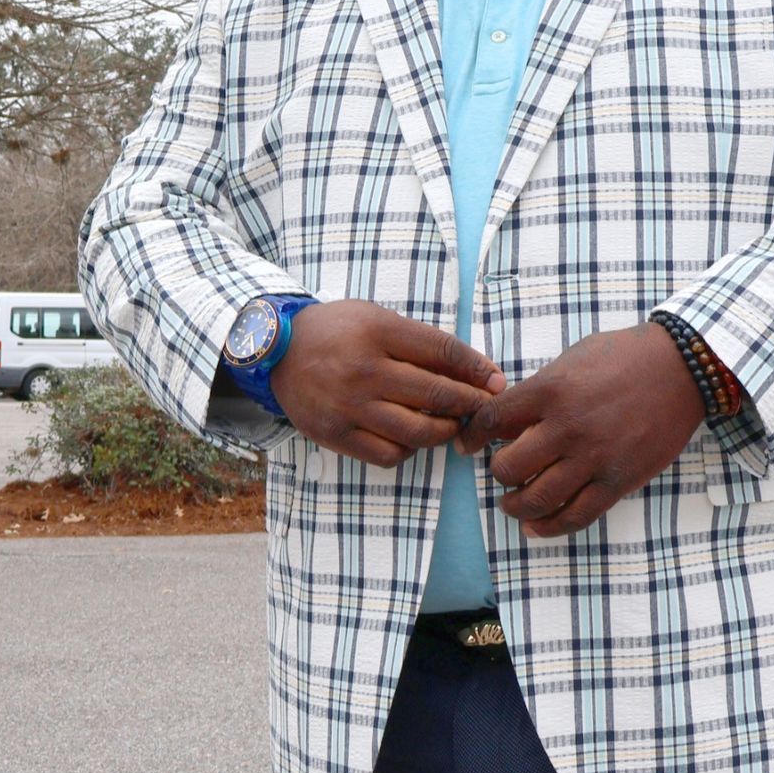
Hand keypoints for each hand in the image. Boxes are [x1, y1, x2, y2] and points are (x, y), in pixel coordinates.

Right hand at [269, 299, 505, 468]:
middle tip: (485, 408)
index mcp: (377, 332)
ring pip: (417, 431)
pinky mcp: (336, 434)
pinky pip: (388, 454)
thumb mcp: (377, 318)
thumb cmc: (337, 331)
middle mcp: (364, 370)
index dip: (477, 370)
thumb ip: (421, 342)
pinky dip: (409, 450)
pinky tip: (411, 437)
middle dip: (471, 404)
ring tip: (452, 425)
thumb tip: (476, 371)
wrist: (277, 350)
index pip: (442, 352)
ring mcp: (349, 406)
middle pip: (436, 394)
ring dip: (445, 431)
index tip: (497, 382)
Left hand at [454, 323, 705, 536]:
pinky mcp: (619, 480)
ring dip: (516, 506)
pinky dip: (550, 526)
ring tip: (512, 504)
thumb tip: (506, 416)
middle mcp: (567, 427)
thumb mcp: (572, 358)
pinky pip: (577, 515)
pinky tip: (536, 526)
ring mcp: (594, 457)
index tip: (466, 445)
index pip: (493, 420)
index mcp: (550, 390)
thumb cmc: (625, 356)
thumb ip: (539, 389)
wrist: (681, 368)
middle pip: (509, 467)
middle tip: (501, 471)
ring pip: (538, 498)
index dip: (472, 436)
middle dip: (497, 473)